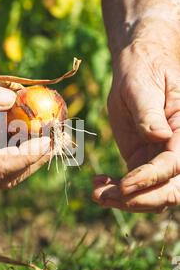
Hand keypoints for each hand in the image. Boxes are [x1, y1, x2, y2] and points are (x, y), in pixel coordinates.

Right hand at [0, 63, 50, 193]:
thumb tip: (10, 99)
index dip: (24, 156)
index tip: (48, 140)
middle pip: (4, 176)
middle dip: (33, 157)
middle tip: (56, 133)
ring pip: (3, 171)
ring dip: (26, 150)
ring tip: (46, 125)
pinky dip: (11, 142)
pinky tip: (22, 121)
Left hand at [92, 35, 179, 212]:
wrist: (136, 68)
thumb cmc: (143, 71)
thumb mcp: (142, 86)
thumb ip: (150, 112)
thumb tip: (159, 136)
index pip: (174, 165)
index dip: (150, 178)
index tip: (124, 184)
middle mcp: (176, 149)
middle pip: (169, 190)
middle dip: (140, 200)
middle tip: (106, 196)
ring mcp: (159, 158)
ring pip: (150, 193)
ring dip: (124, 200)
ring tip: (96, 192)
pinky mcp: (142, 160)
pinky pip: (134, 185)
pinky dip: (116, 190)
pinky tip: (97, 183)